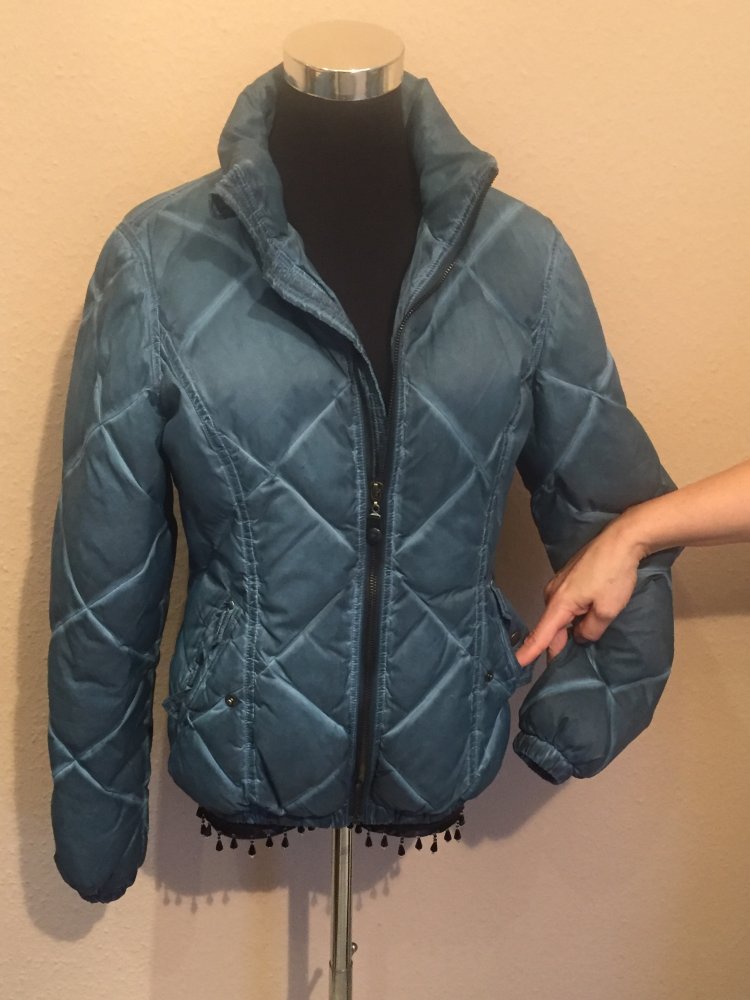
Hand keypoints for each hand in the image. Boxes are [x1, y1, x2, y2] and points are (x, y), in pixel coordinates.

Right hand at [514, 512, 647, 667]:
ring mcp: (558, 584)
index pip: (541, 634)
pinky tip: (586, 618)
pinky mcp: (568, 579)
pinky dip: (572, 615)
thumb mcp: (607, 610)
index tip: (515, 664)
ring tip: (584, 639)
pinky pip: (565, 605)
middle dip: (560, 644)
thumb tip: (579, 636)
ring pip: (560, 616)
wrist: (621, 540)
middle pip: (552, 627)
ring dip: (569, 628)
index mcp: (559, 604)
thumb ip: (590, 630)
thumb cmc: (614, 575)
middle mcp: (552, 594)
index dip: (528, 651)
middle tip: (573, 663)